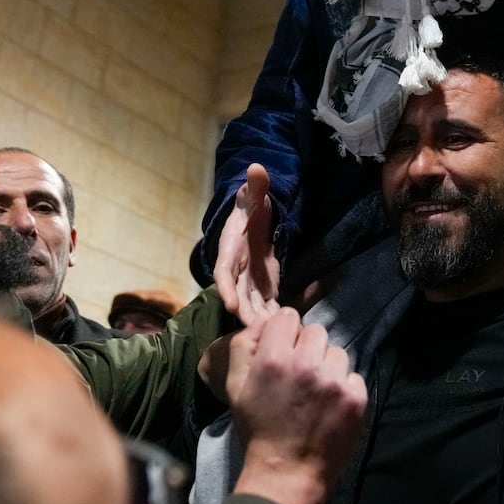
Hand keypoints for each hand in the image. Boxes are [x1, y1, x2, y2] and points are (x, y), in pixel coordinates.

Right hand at [213, 163, 280, 324]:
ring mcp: (249, 281)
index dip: (226, 288)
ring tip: (267, 334)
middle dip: (243, 312)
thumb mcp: (254, 195)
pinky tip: (280, 330)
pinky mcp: (263, 287)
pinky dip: (272, 317)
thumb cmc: (251, 207)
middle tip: (252, 328)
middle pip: (236, 295)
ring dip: (258, 320)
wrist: (253, 218)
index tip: (229, 303)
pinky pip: (266, 305)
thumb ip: (257, 186)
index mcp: (230, 250)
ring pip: (250, 305)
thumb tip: (256, 168)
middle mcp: (236, 270)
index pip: (223, 272)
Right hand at [228, 307, 367, 503]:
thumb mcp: (235, 387)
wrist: (286, 474)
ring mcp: (334, 381)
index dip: (285, 333)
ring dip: (328, 367)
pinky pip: (353, 376)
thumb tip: (264, 322)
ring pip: (337, 352)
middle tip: (301, 375)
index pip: (288, 316)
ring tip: (316, 393)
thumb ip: (244, 346)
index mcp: (274, 358)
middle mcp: (306, 364)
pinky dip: (344, 388)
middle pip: (315, 331)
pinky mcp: (355, 398)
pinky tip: (330, 406)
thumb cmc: (258, 430)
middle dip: (308, 349)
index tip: (285, 352)